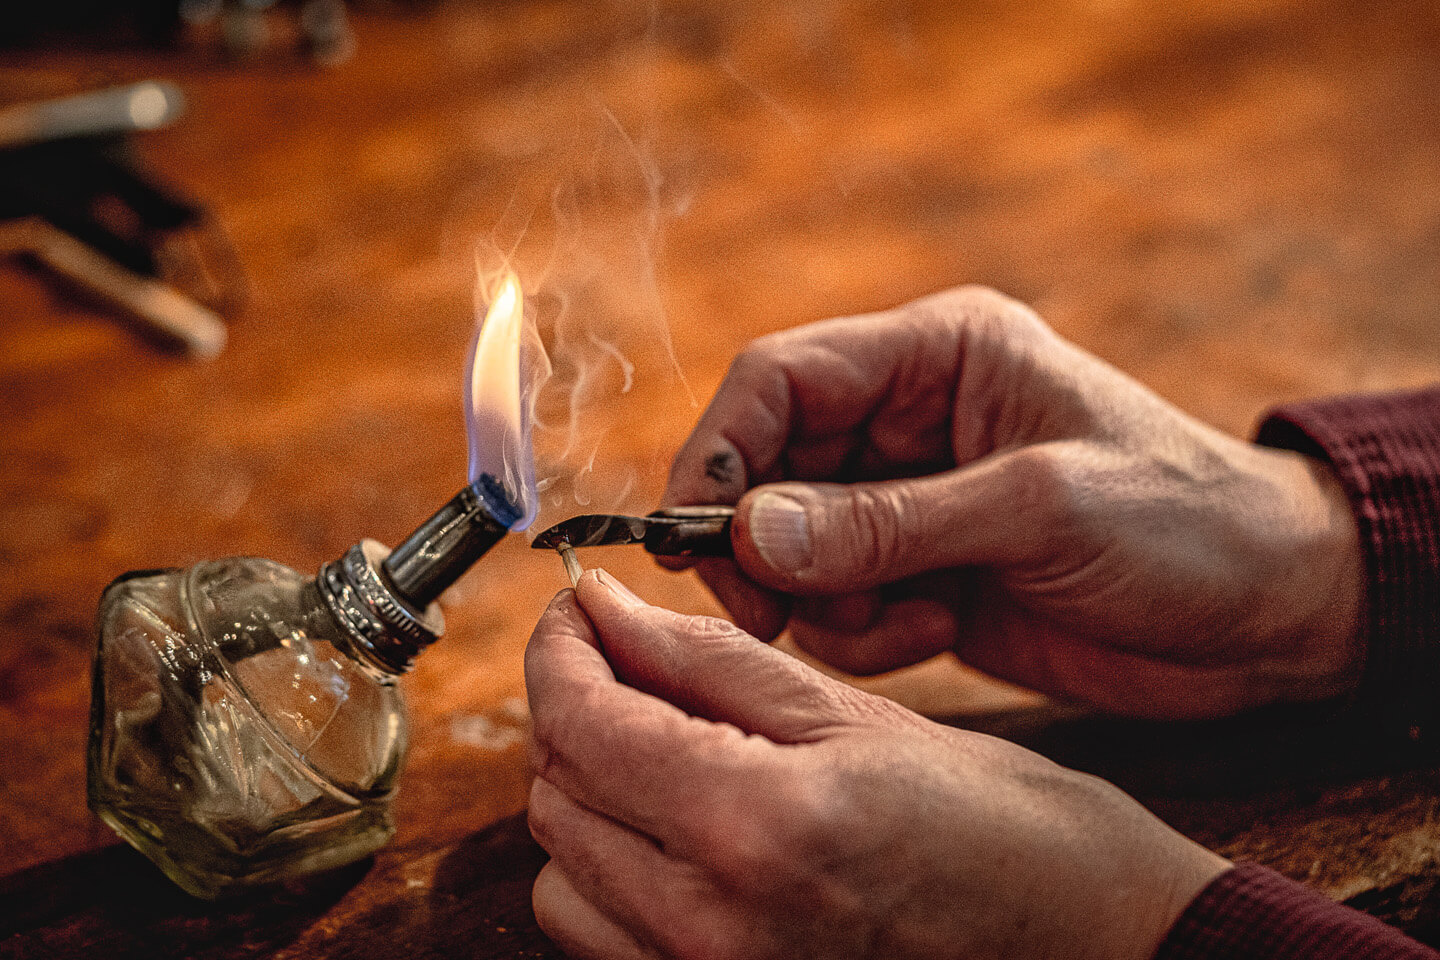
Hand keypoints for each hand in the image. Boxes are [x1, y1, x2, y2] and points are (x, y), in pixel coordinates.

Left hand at [525, 571, 1230, 959]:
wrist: (1085, 946)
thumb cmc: (1005, 831)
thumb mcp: (857, 715)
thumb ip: (711, 661)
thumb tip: (607, 610)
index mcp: (752, 826)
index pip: (582, 722)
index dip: (559, 647)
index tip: (574, 608)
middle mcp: (709, 924)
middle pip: (556, 794)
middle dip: (577, 709)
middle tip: (631, 659)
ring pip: (561, 873)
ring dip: (590, 796)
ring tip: (665, 749)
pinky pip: (601, 935)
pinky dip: (613, 871)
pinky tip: (680, 827)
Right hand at [662, 286, 1363, 718]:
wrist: (1268, 614)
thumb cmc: (1180, 524)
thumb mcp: (1036, 509)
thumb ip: (886, 523)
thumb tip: (746, 530)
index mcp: (937, 357)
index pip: (781, 378)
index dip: (720, 449)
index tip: (692, 534)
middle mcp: (908, 420)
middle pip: (766, 467)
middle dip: (758, 544)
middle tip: (769, 611)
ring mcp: (910, 501)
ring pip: (790, 547)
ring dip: (825, 599)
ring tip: (915, 618)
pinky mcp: (919, 572)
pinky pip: (836, 604)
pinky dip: (864, 633)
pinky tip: (940, 630)